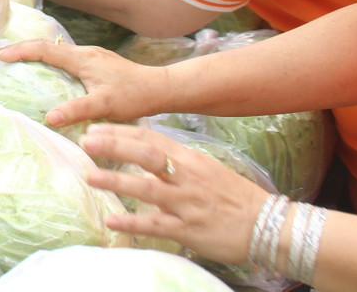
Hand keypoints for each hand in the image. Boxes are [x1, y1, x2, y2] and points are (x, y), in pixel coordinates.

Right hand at [0, 39, 170, 127]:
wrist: (160, 89)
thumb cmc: (133, 97)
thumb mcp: (104, 106)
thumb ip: (76, 110)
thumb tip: (49, 118)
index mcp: (81, 59)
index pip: (43, 50)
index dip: (19, 51)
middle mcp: (84, 52)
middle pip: (46, 46)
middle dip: (21, 48)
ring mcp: (91, 56)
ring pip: (56, 50)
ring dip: (34, 53)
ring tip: (16, 61)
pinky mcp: (97, 62)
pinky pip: (65, 57)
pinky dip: (49, 60)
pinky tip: (47, 71)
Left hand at [80, 124, 268, 265]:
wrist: (269, 226)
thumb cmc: (234, 196)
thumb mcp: (205, 169)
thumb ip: (176, 161)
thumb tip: (143, 152)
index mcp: (190, 159)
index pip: (151, 139)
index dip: (122, 132)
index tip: (96, 128)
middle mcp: (187, 177)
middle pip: (146, 156)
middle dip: (115, 147)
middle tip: (87, 141)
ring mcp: (187, 204)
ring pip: (147, 188)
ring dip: (116, 182)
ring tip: (90, 177)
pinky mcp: (189, 230)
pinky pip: (156, 225)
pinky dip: (133, 223)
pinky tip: (112, 220)